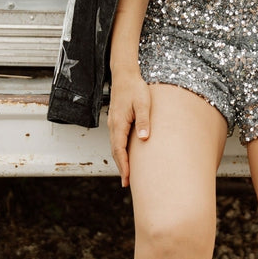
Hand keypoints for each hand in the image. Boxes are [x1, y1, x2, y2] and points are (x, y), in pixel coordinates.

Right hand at [107, 69, 151, 187]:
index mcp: (119, 123)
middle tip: (126, 183)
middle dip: (121, 167)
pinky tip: (125, 155)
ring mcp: (113, 123)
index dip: (123, 165)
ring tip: (127, 174)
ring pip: (115, 146)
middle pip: (115, 151)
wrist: (124, 75)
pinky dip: (120, 151)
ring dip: (120, 160)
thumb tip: (144, 138)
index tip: (127, 178)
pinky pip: (117, 140)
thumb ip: (144, 121)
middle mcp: (113, 125)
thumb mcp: (143, 104)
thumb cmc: (135, 88)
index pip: (119, 149)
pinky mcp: (116, 121)